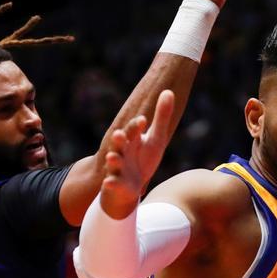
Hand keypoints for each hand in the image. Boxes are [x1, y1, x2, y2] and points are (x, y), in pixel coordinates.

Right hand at [100, 89, 175, 218]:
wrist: (128, 186)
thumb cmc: (143, 160)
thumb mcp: (156, 140)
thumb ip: (162, 117)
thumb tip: (169, 91)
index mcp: (131, 140)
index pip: (133, 130)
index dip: (137, 126)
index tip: (143, 120)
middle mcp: (121, 151)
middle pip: (119, 144)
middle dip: (119, 139)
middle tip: (119, 134)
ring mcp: (116, 168)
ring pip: (113, 162)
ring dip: (113, 160)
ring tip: (112, 157)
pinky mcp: (115, 184)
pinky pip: (112, 184)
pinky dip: (110, 183)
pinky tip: (108, 183)